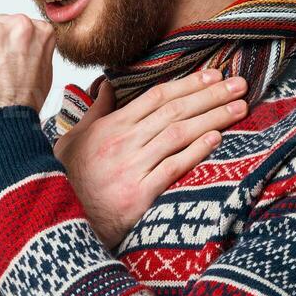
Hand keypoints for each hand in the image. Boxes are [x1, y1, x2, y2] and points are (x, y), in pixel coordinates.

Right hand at [54, 68, 248, 249]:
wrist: (56, 221)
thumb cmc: (67, 181)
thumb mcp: (74, 139)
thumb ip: (96, 112)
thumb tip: (107, 85)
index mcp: (111, 127)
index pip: (157, 96)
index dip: (189, 83)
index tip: (214, 74)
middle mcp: (123, 143)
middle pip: (174, 111)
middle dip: (210, 95)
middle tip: (240, 84)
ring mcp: (131, 168)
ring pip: (178, 134)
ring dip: (213, 118)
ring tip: (239, 107)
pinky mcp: (138, 196)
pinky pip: (172, 168)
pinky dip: (196, 152)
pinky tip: (217, 139)